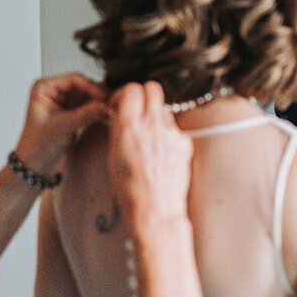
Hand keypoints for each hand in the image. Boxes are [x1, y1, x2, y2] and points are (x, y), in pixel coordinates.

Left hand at [13, 72, 108, 180]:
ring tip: (114, 111)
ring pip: (90, 97)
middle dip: (100, 96)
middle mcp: (55, 92)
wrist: (35, 168)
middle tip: (114, 104)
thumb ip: (86, 114)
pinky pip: (91, 108)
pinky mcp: (73, 115)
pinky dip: (100, 112)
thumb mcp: (63, 127)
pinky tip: (109, 117)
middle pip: (85, 87)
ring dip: (102, 104)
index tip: (106, 98)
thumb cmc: (37, 147)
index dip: (93, 88)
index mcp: (45, 88)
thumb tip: (106, 105)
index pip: (75, 79)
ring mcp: (65, 103)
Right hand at [107, 82, 191, 228]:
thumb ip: (118, 128)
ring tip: (147, 134)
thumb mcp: (113, 155)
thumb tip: (120, 112)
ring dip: (154, 115)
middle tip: (136, 108)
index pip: (132, 89)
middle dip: (142, 94)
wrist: (155, 209)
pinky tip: (159, 150)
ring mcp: (171, 132)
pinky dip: (166, 133)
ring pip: (163, 108)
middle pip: (151, 88)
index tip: (121, 103)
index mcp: (130, 127)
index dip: (124, 94)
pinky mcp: (184, 142)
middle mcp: (153, 125)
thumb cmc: (130, 189)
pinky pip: (174, 128)